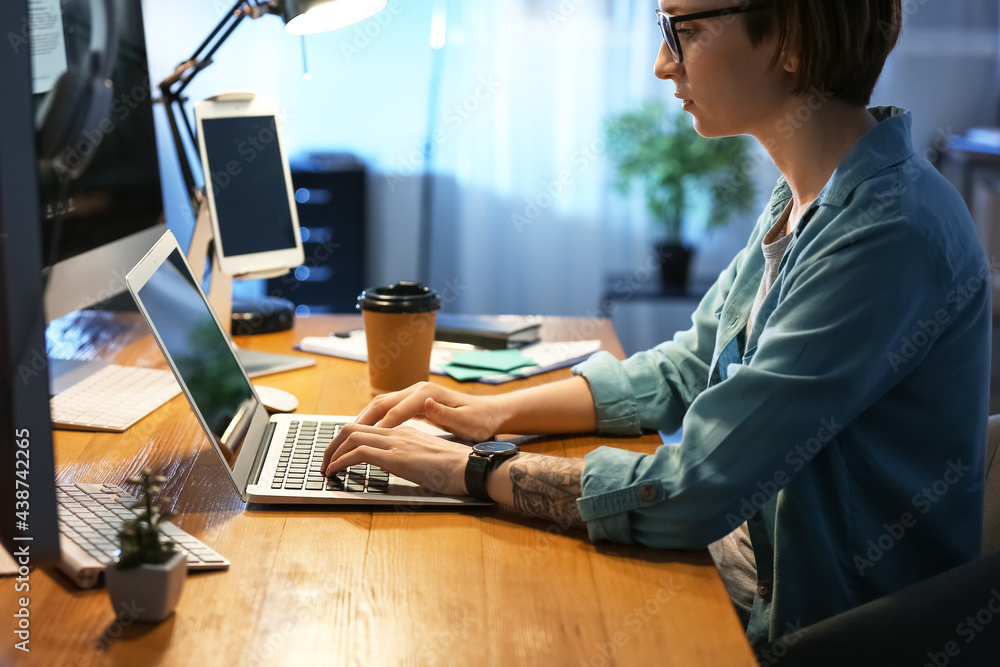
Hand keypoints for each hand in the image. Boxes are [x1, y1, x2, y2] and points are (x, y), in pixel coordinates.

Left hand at [321, 423, 470, 495]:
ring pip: (351, 436)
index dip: (345, 440)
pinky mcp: (396, 457)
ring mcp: (396, 443)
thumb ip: (409, 456)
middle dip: (331, 444)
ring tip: (326, 469)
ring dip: (332, 453)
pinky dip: (341, 461)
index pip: (366, 428)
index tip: (337, 454)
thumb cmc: (454, 468)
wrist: (469, 468)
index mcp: (404, 431)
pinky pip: (359, 453)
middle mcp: (397, 432)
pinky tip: (335, 472)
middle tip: (324, 462)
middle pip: (352, 428)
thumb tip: (397, 464)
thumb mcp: (426, 458)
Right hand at [351, 381, 507, 442]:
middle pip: (380, 404)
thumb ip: (445, 414)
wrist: (490, 412)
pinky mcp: (414, 403)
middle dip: (360, 422)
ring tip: (345, 438)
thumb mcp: (466, 421)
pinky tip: (364, 434)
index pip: (394, 412)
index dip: (378, 429)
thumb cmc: (479, 421)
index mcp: (426, 394)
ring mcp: (414, 395)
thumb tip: (425, 403)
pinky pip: (386, 410)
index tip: (361, 445)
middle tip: (342, 441)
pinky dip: (372, 420)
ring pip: (380, 405)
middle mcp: (417, 391)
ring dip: (362, 420)